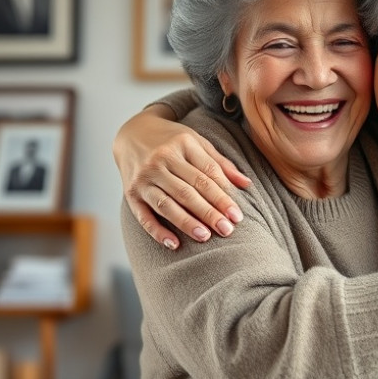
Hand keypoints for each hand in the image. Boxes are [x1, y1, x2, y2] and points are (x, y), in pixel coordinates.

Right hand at [113, 105, 251, 248]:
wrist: (132, 133)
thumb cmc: (172, 141)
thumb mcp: (197, 142)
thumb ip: (221, 163)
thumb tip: (247, 184)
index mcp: (182, 145)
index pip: (206, 174)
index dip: (223, 196)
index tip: (237, 215)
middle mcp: (160, 160)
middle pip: (189, 190)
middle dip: (209, 212)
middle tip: (227, 230)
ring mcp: (144, 178)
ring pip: (167, 204)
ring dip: (186, 222)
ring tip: (205, 236)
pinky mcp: (130, 193)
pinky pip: (143, 215)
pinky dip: (158, 231)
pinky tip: (174, 244)